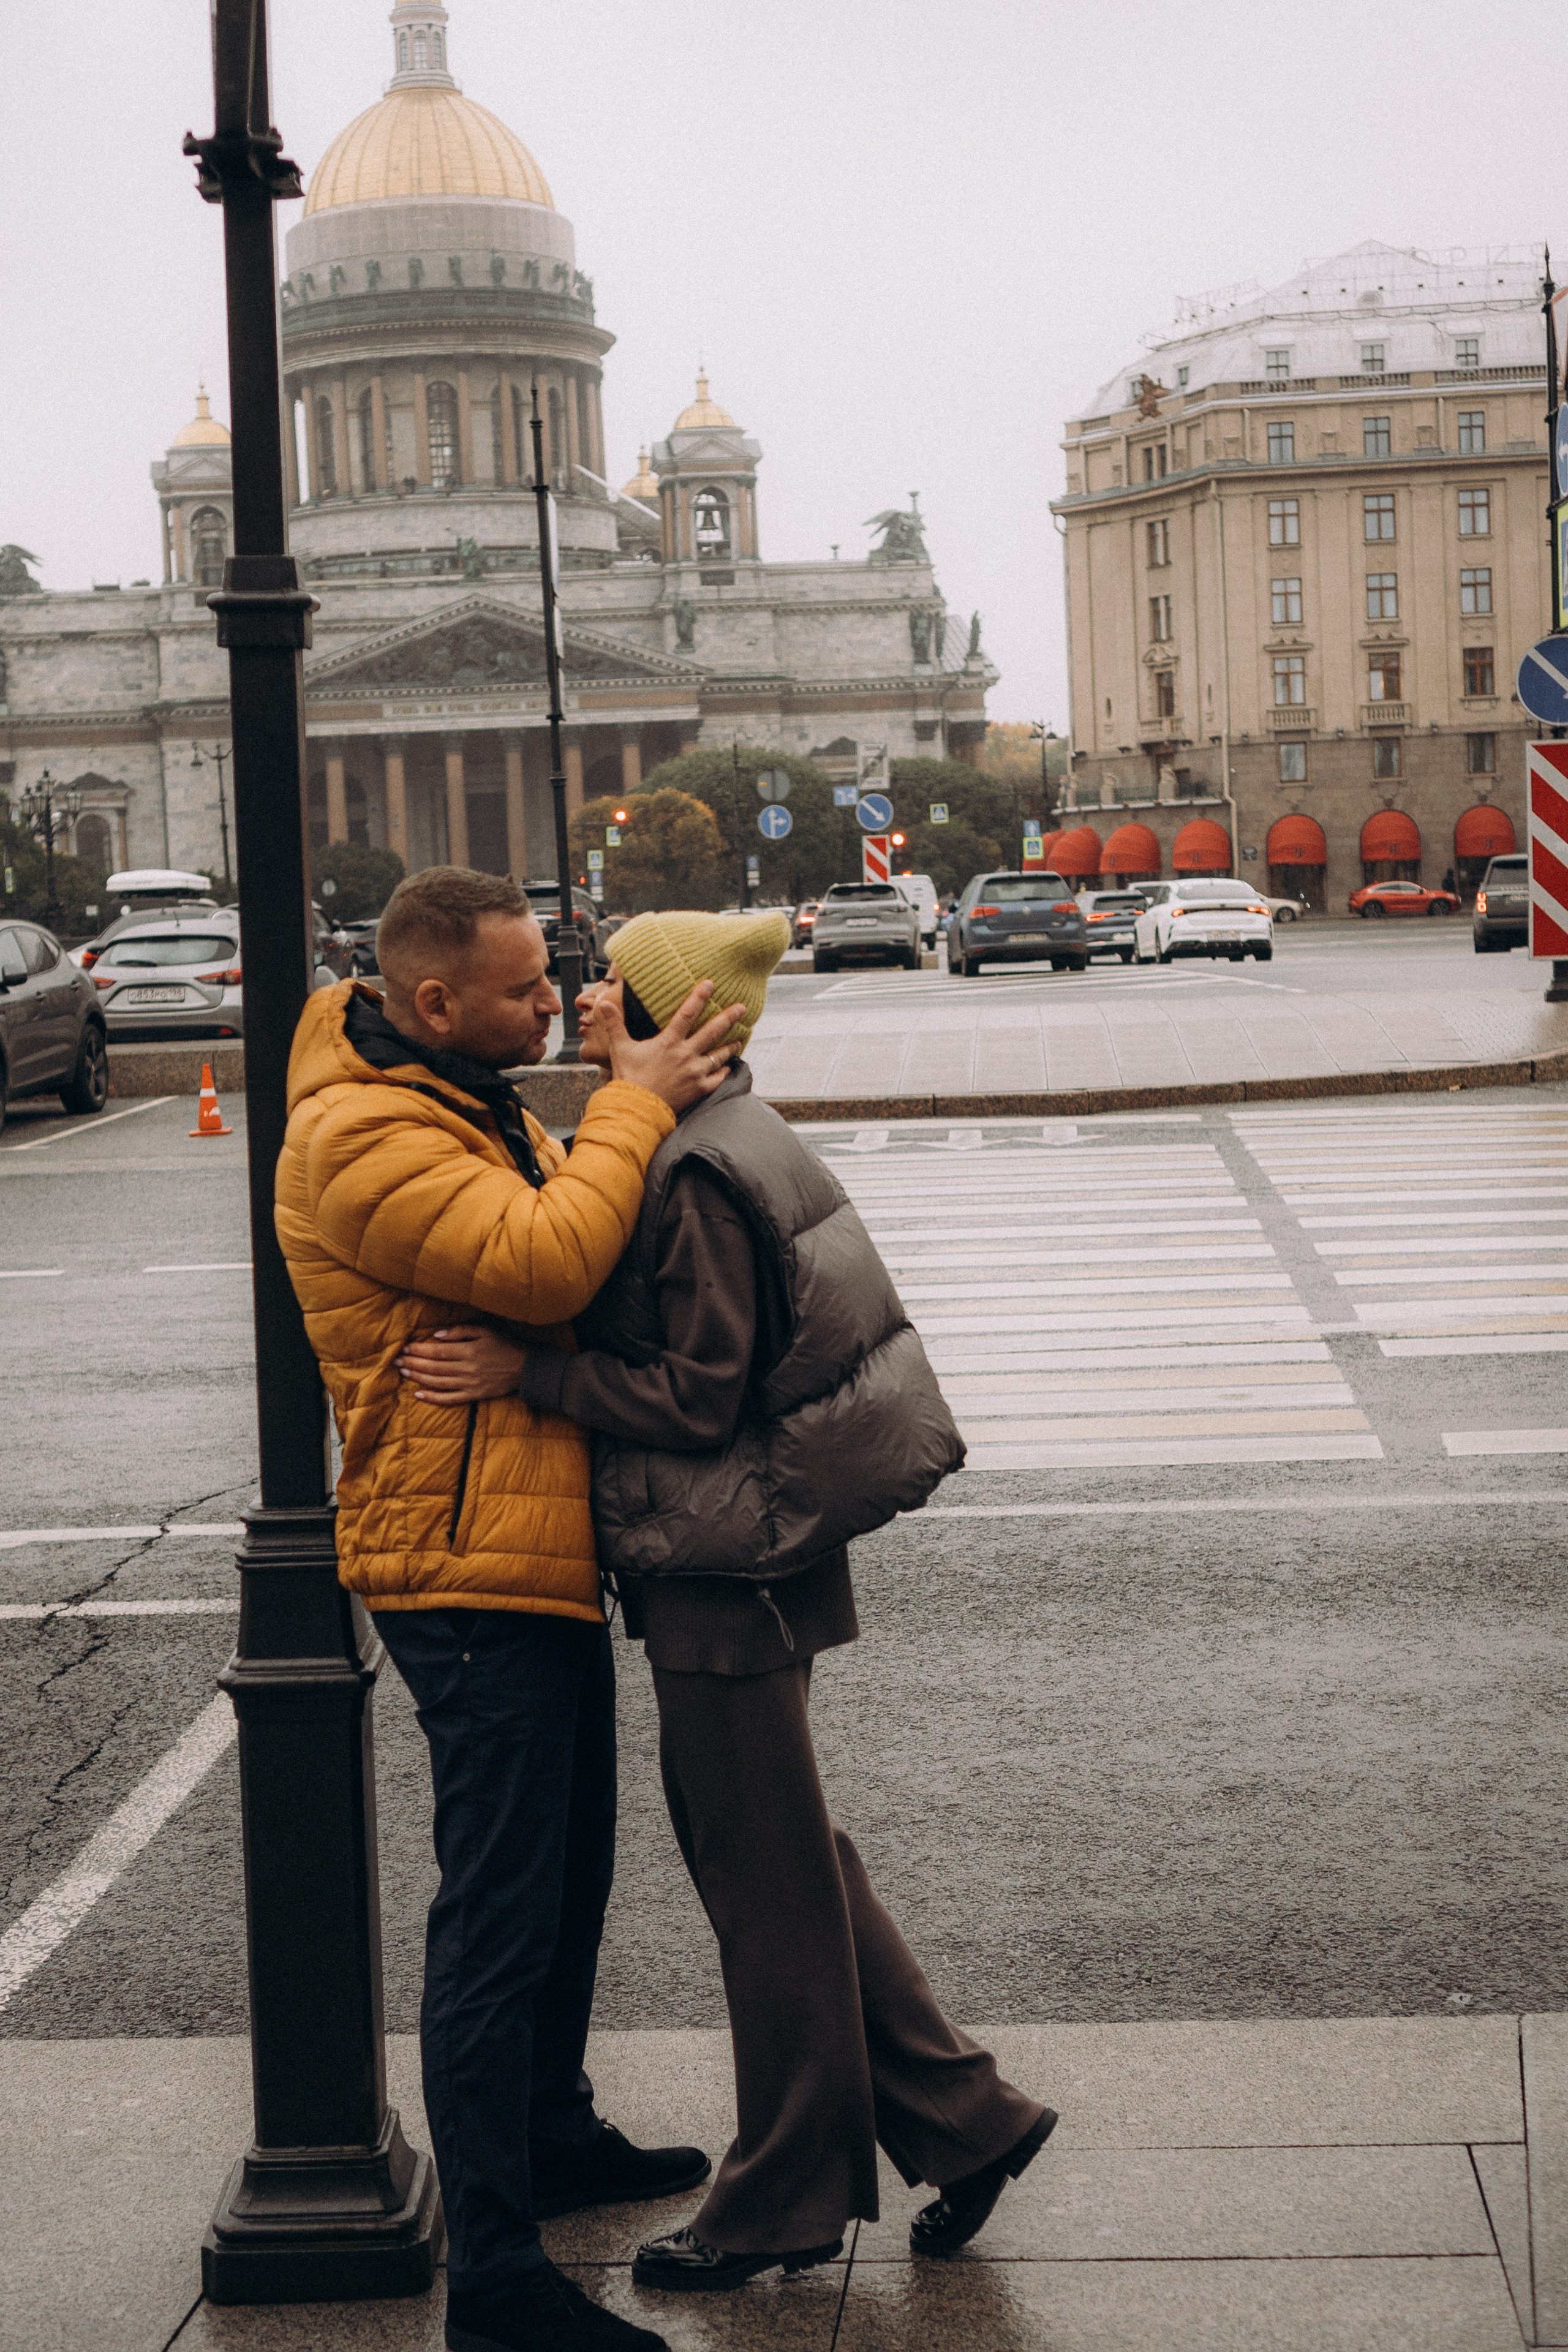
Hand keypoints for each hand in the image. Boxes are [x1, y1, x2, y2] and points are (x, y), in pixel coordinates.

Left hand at [397, 1325, 525, 1403]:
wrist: (525, 1368)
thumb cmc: (505, 1345)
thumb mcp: (486, 1331)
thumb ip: (462, 1331)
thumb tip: (438, 1335)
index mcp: (469, 1351)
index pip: (437, 1351)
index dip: (419, 1349)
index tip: (405, 1347)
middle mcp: (467, 1369)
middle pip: (434, 1367)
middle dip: (413, 1362)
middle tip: (396, 1360)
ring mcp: (469, 1384)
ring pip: (437, 1382)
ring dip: (418, 1377)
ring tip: (403, 1371)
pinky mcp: (473, 1395)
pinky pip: (449, 1399)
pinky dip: (433, 1397)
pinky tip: (418, 1394)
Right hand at [601, 980, 749, 1112]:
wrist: (637, 1109)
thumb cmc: (628, 1078)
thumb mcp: (620, 1048)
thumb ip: (615, 1024)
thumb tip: (602, 1003)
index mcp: (668, 1042)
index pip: (687, 1014)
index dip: (699, 997)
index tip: (710, 984)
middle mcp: (686, 1055)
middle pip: (712, 1031)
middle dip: (728, 1017)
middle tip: (742, 1007)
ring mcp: (695, 1073)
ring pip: (719, 1055)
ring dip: (730, 1045)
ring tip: (739, 1038)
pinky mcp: (699, 1089)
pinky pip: (717, 1078)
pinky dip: (724, 1071)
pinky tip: (728, 1067)